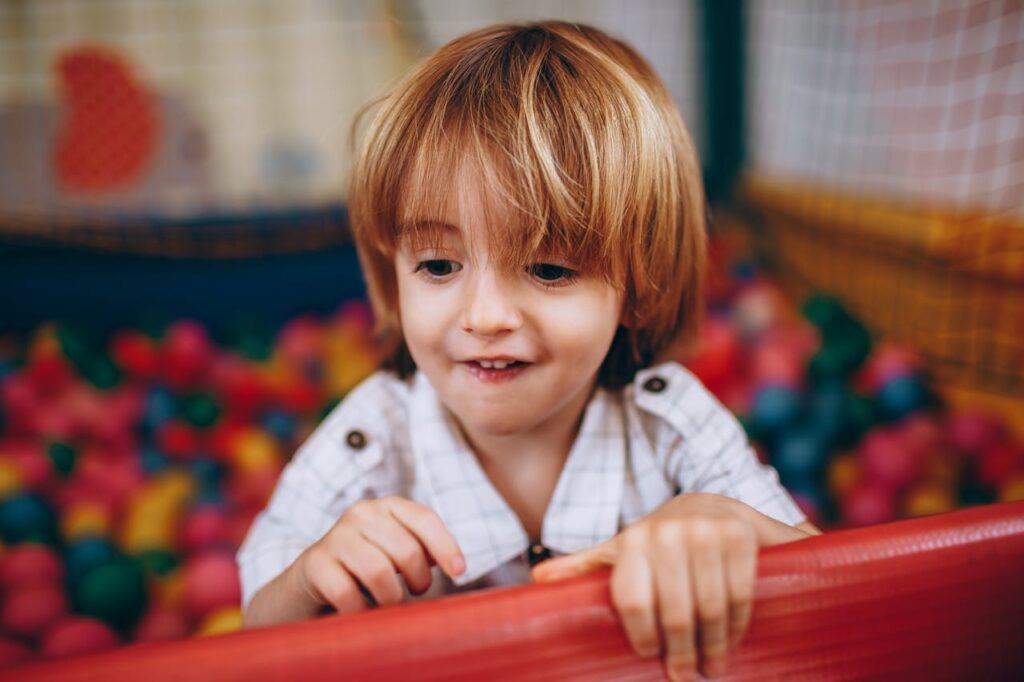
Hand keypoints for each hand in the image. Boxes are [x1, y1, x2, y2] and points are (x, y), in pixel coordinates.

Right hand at [295, 496, 465, 613]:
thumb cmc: (367, 564)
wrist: (311, 577)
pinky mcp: (315, 564)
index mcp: (388, 506)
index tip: (460, 572)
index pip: (425, 520)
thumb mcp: (396, 550)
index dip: (446, 546)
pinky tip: (362, 612)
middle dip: (419, 580)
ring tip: (390, 604)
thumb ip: (423, 550)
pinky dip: (361, 611)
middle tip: (417, 592)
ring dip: (391, 598)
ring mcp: (336, 537)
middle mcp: (361, 514)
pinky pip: (347, 593)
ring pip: (379, 571)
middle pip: (406, 550)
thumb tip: (456, 566)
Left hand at [531, 493, 809, 680]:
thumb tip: (536, 580)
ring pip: (710, 608)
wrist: (709, 505)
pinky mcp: (739, 535)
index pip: (633, 602)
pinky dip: (738, 624)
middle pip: (676, 613)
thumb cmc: (659, 541)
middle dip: (683, 654)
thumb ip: (583, 567)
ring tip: (713, 667)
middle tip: (686, 676)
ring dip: (714, 646)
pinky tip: (733, 639)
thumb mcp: (619, 552)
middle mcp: (667, 533)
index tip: (651, 657)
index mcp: (632, 541)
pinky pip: (739, 593)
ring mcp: (705, 532)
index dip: (644, 636)